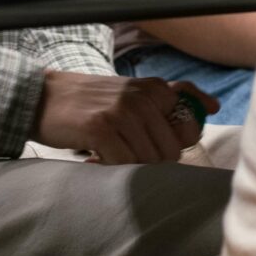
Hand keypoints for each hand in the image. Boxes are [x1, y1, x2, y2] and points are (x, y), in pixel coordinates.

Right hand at [33, 71, 218, 164]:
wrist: (42, 98)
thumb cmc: (91, 100)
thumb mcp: (132, 91)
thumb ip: (170, 98)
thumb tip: (212, 106)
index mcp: (154, 88)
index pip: (188, 129)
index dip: (171, 145)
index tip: (149, 143)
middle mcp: (141, 97)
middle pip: (169, 151)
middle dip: (151, 160)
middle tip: (125, 151)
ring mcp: (121, 112)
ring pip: (148, 160)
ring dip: (129, 164)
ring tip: (110, 151)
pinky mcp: (101, 128)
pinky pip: (123, 163)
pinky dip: (111, 166)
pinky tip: (96, 156)